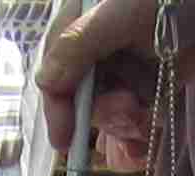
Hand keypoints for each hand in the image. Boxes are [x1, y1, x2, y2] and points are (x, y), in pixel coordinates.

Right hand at [34, 0, 160, 149]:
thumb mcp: (118, 14)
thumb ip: (78, 46)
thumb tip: (45, 81)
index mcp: (79, 24)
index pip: (55, 72)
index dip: (58, 108)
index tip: (66, 141)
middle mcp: (96, 48)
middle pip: (83, 99)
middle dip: (105, 112)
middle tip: (131, 109)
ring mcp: (123, 67)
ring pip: (109, 112)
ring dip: (125, 122)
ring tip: (146, 112)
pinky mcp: (148, 82)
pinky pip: (134, 116)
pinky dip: (140, 128)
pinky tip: (148, 135)